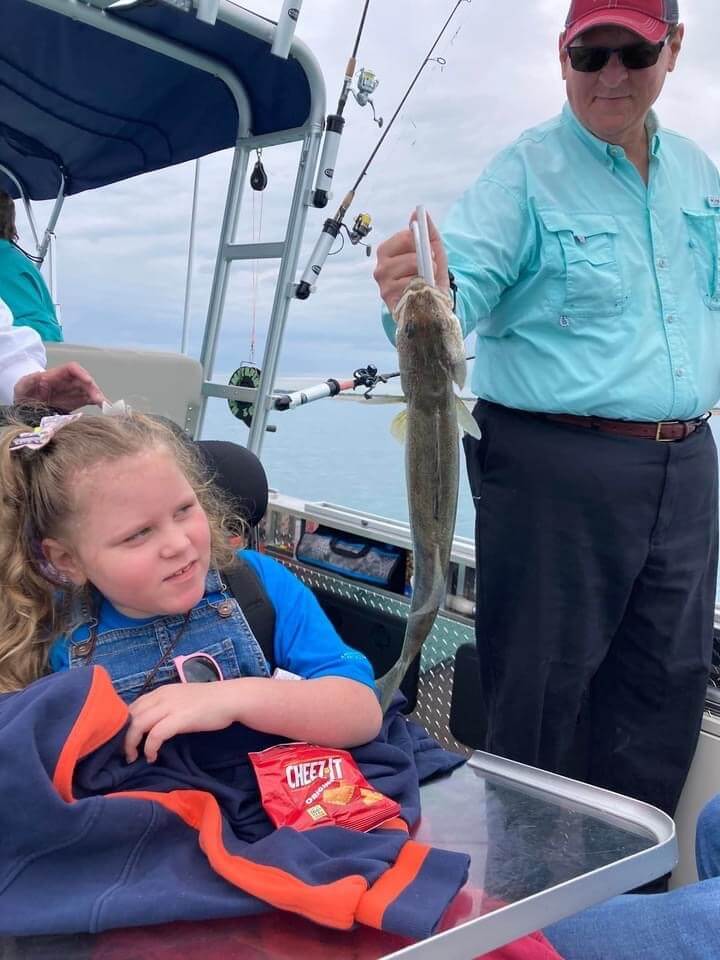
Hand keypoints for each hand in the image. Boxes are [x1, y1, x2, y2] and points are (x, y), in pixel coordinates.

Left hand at [13, 362, 106, 410]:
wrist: (26, 403)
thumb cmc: (25, 391)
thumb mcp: (22, 385)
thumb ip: (29, 380)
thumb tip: (39, 377)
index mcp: (55, 375)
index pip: (72, 369)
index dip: (81, 373)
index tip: (88, 381)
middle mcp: (68, 381)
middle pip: (85, 381)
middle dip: (94, 388)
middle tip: (100, 400)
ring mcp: (74, 391)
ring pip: (91, 391)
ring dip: (99, 397)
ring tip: (107, 407)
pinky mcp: (77, 401)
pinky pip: (91, 400)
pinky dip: (100, 404)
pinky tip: (107, 410)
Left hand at [124, 682, 239, 762]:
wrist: (230, 698)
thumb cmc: (209, 702)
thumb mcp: (181, 700)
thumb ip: (165, 707)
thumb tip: (151, 725)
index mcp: (160, 691)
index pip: (132, 706)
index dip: (123, 725)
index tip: (125, 741)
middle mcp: (161, 696)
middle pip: (130, 715)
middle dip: (122, 737)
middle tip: (125, 753)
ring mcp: (170, 706)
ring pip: (137, 724)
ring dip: (130, 744)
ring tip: (133, 758)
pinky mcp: (180, 718)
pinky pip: (155, 735)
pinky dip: (149, 748)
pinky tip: (152, 757)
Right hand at [373, 211, 449, 313]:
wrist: (430, 306)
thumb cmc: (429, 276)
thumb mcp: (433, 253)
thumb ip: (428, 232)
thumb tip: (419, 212)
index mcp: (387, 251)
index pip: (406, 237)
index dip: (422, 243)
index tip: (429, 252)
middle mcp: (380, 267)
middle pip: (411, 256)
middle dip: (426, 262)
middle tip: (431, 269)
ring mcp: (383, 284)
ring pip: (412, 272)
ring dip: (426, 277)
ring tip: (426, 283)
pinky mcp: (389, 300)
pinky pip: (411, 288)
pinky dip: (420, 290)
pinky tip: (419, 294)